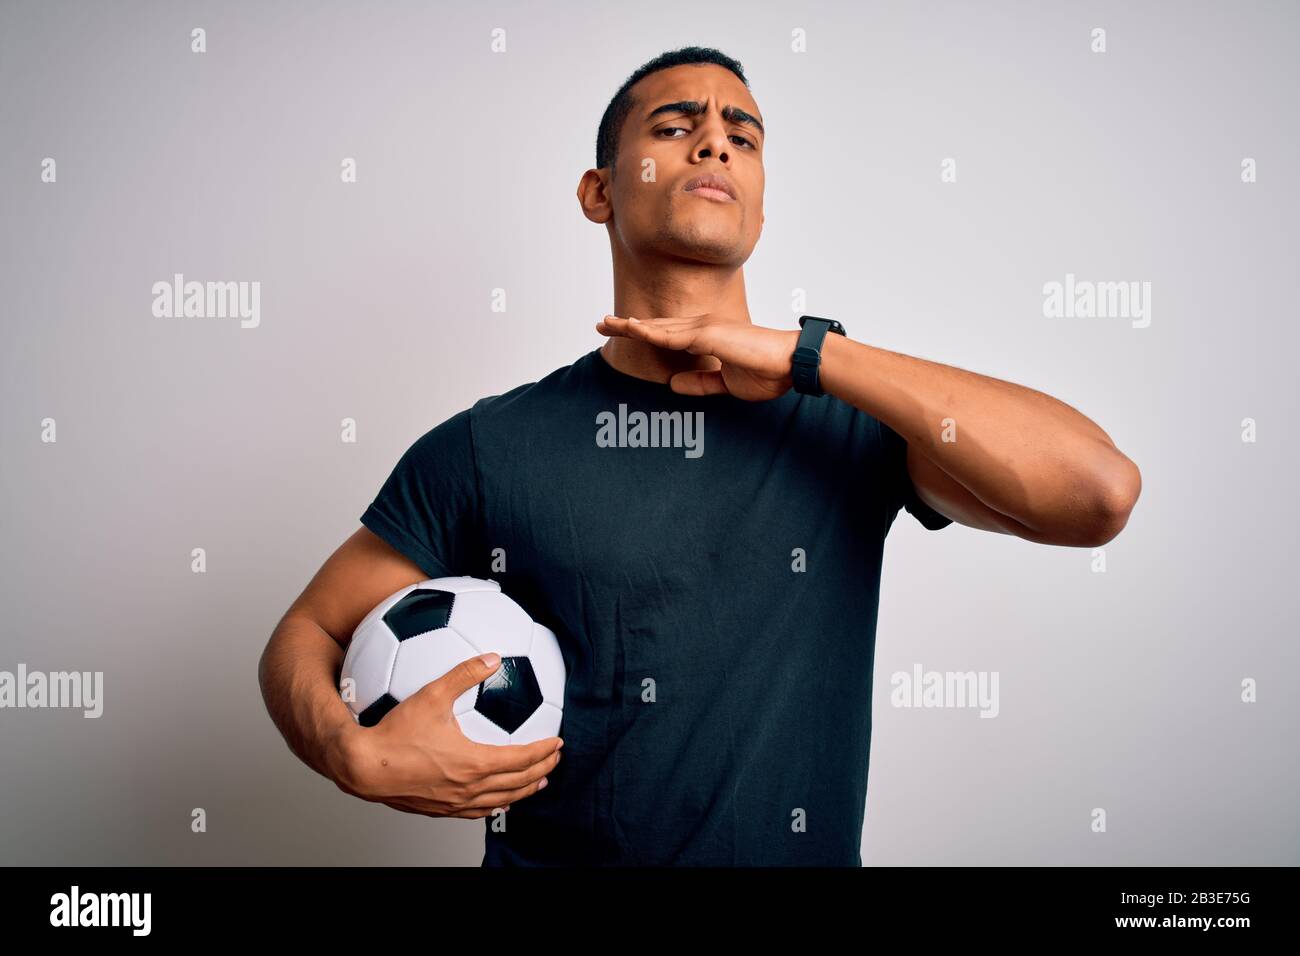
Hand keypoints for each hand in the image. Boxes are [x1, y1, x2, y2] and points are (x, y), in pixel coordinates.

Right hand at [329, 653, 562, 818]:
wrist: (363, 766)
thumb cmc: (394, 733)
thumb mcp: (432, 694)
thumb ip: (464, 674)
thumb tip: (490, 657)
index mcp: (474, 763)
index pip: (522, 759)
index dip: (544, 751)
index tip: (558, 742)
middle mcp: (469, 788)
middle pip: (518, 783)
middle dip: (541, 770)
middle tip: (555, 760)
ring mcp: (455, 803)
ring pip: (501, 801)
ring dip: (523, 791)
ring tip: (536, 784)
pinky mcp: (439, 809)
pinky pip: (477, 812)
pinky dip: (496, 805)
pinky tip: (497, 801)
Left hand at [596, 313, 798, 400]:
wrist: (790, 364)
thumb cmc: (767, 372)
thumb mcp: (725, 383)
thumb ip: (699, 382)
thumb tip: (673, 384)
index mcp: (708, 337)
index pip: (667, 335)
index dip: (643, 332)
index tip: (621, 331)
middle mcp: (703, 327)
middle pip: (657, 327)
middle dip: (627, 325)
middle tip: (600, 323)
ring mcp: (705, 328)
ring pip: (659, 328)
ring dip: (631, 325)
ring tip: (605, 323)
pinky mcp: (709, 335)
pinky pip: (673, 336)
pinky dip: (650, 333)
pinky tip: (632, 330)